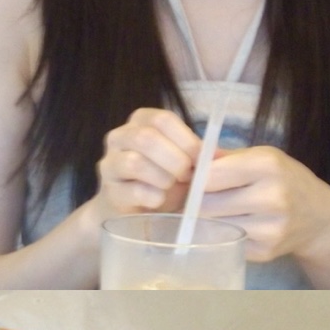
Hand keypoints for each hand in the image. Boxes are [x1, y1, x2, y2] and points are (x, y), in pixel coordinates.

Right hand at [89, 109, 202, 228]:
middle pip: (146, 138)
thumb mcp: (183, 161)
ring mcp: (110, 164)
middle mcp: (119, 137)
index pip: (162, 120)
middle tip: (188, 176)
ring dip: (164, 178)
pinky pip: (133, 191)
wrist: (136, 209)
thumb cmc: (163, 179)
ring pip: (135, 163)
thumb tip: (219, 156)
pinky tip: (160, 201)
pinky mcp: (110, 192)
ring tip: (173, 187)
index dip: (185, 140)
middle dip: (175, 160)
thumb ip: (198, 155)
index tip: (200, 160)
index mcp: (140, 121)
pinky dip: (154, 197)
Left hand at [198, 145, 329, 263]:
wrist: (319, 217)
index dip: (197, 179)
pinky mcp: (266, 251)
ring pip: (213, 225)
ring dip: (209, 218)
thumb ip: (225, 157)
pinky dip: (224, 234)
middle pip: (206, 204)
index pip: (209, 176)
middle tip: (204, 197)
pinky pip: (226, 241)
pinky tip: (237, 224)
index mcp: (267, 164)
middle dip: (198, 201)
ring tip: (221, 209)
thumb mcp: (262, 157)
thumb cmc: (284, 180)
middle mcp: (271, 196)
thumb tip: (188, 158)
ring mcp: (270, 227)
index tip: (197, 180)